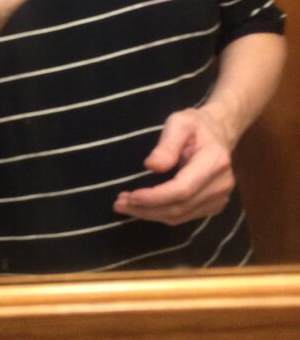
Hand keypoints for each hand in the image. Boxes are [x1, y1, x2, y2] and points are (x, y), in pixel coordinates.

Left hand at [113, 107, 235, 224]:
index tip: (130, 196)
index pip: (182, 189)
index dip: (154, 197)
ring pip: (179, 216)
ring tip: (124, 205)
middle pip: (179, 207)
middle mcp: (220, 185)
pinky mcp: (214, 206)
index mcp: (214, 162)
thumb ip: (167, 144)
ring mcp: (220, 198)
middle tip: (119, 203)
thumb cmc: (196, 125)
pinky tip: (143, 207)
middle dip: (146, 208)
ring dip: (149, 214)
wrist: (219, 133)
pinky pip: (184, 217)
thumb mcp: (179, 123)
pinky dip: (160, 215)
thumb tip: (151, 166)